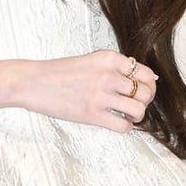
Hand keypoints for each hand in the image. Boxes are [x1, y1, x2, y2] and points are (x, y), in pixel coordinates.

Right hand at [16, 49, 157, 133]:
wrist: (35, 82)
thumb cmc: (61, 72)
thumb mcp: (92, 60)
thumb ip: (115, 67)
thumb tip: (144, 79)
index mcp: (109, 58)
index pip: (146, 73)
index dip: (149, 85)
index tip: (143, 91)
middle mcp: (109, 74)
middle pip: (146, 92)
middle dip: (145, 102)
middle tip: (136, 105)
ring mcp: (101, 95)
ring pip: (139, 110)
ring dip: (136, 116)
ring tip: (127, 115)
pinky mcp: (92, 114)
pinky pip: (124, 125)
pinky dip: (125, 127)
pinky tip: (117, 122)